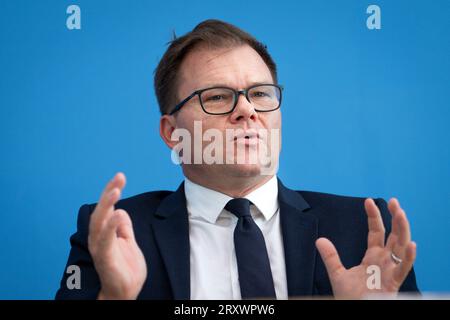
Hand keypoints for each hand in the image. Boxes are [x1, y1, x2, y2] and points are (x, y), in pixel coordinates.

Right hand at [88, 173, 146, 299]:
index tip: (120, 177)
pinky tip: (118, 213)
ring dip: (106, 205)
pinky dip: (111, 226)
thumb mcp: (128, 242)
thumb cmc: (125, 268)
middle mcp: (99, 238)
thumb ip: (124, 227)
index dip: (111, 191)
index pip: (107, 208)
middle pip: (101, 210)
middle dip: (109, 192)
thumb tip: (121, 210)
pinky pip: (106, 239)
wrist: (125, 292)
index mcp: (105, 232)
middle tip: (119, 177)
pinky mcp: (105, 258)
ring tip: (115, 190)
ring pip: (100, 222)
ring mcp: (101, 247)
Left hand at [316, 198, 416, 298]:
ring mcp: (390, 271)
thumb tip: (320, 240)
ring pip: (401, 247)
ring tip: (401, 213)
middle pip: (394, 236)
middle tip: (393, 201)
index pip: (376, 232)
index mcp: (373, 257)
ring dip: (403, 230)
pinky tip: (411, 244)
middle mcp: (384, 261)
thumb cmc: (350, 297)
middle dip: (395, 218)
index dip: (374, 216)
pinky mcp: (393, 283)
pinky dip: (410, 257)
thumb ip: (330, 257)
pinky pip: (403, 269)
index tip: (368, 201)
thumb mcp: (337, 274)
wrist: (354, 309)